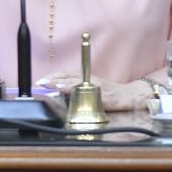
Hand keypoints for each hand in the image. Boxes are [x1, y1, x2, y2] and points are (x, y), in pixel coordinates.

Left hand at [36, 71, 153, 111]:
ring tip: (52, 85)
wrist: (131, 96)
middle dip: (55, 79)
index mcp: (85, 78)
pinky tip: (76, 95)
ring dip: (64, 84)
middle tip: (42, 83)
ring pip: (79, 83)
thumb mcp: (91, 89)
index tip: (41, 81)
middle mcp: (90, 80)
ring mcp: (98, 87)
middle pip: (70, 77)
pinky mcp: (106, 96)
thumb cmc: (109, 93)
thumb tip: (59, 94)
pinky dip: (84, 94)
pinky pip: (93, 94)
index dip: (54, 76)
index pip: (67, 74)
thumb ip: (77, 91)